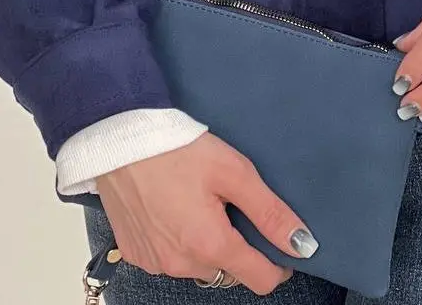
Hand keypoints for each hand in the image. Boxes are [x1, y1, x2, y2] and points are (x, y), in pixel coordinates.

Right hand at [97, 132, 317, 294]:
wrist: (119, 140)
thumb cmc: (176, 149)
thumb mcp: (233, 171)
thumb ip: (269, 212)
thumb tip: (302, 243)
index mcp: (210, 245)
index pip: (260, 280)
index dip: (278, 264)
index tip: (280, 244)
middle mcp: (181, 264)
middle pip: (229, 272)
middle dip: (238, 247)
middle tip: (232, 206)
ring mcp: (155, 263)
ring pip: (199, 267)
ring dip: (208, 246)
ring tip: (201, 203)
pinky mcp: (136, 254)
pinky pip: (170, 259)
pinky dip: (180, 242)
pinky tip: (176, 209)